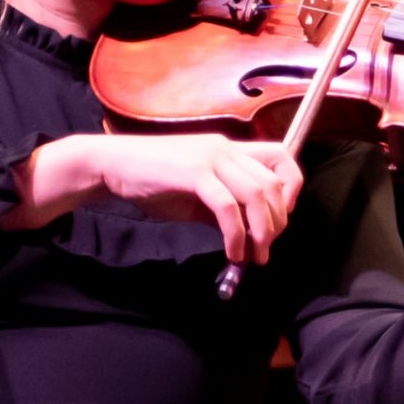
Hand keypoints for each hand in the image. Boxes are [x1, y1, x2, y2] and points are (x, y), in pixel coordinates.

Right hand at [3, 133, 303, 265]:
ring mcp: (210, 157)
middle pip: (274, 182)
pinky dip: (236, 234)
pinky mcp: (193, 172)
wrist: (111, 166)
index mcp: (229, 148)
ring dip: (261, 231)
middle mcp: (226, 147)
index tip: (281, 218)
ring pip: (257, 194)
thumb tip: (247, 233)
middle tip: (265, 249)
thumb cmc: (151, 180)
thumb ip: (223, 207)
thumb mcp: (195, 194)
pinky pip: (227, 207)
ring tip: (252, 256)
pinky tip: (232, 251)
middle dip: (277, 221)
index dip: (292, 188)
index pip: (282, 156)